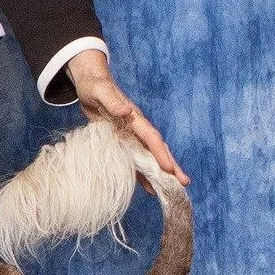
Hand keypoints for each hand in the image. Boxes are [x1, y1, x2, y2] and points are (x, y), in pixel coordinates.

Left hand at [66, 48, 188, 185]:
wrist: (91, 84)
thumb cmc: (95, 86)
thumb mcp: (100, 92)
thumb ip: (112, 102)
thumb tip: (127, 111)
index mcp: (135, 118)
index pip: (151, 138)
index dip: (160, 153)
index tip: (169, 168)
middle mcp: (137, 128)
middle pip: (156, 150)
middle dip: (170, 166)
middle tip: (184, 183)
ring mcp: (131, 136)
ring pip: (149, 157)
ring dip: (159, 173)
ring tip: (171, 190)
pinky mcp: (123, 141)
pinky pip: (135, 160)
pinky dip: (142, 174)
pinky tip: (149, 187)